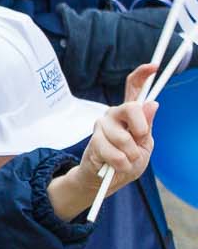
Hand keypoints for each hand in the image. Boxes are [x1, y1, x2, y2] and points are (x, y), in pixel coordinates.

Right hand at [51, 63, 157, 217]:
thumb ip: (147, 126)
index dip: (143, 74)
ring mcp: (102, 126)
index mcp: (130, 113)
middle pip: (131, 107)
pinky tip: (117, 166)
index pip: (134, 87)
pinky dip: (120, 163)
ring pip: (123, 136)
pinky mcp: (94, 141)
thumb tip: (152, 103)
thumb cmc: (126, 161)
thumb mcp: (145, 145)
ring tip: (127, 161)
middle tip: (140, 140)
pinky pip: (113, 152)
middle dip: (141, 127)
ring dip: (130, 154)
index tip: (155, 67)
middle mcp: (114, 115)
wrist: (105, 181)